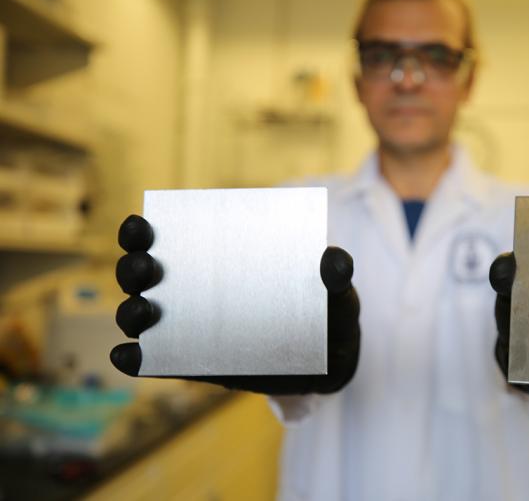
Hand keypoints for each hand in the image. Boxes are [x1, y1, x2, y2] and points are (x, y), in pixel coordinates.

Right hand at [110, 214, 360, 394]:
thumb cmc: (327, 311)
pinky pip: (157, 362)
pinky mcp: (197, 365)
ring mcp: (192, 329)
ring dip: (131, 313)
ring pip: (144, 317)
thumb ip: (337, 273)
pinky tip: (128, 358)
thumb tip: (334, 261)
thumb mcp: (337, 290)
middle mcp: (195, 290)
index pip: (170, 238)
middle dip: (134, 268)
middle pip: (145, 276)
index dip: (143, 231)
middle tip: (146, 268)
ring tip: (142, 313)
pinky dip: (136, 361)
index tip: (140, 227)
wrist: (331, 361)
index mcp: (221, 258)